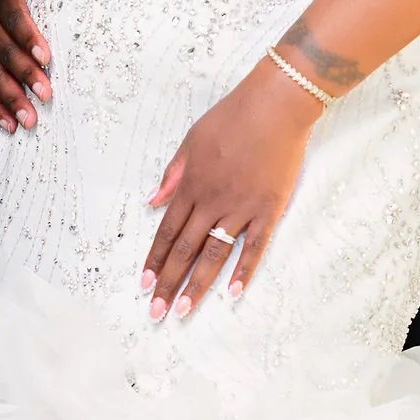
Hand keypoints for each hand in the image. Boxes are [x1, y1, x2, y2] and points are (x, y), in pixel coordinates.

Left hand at [141, 62, 321, 318]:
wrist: (275, 107)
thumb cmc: (232, 117)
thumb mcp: (191, 139)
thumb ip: (173, 174)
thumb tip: (153, 201)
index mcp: (192, 186)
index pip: (167, 232)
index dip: (155, 260)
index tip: (145, 285)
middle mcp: (212, 202)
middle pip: (186, 250)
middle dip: (169, 283)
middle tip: (157, 313)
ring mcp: (241, 208)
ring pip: (215, 254)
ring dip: (198, 285)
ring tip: (184, 311)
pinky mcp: (269, 210)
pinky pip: (255, 246)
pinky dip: (244, 270)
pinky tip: (234, 292)